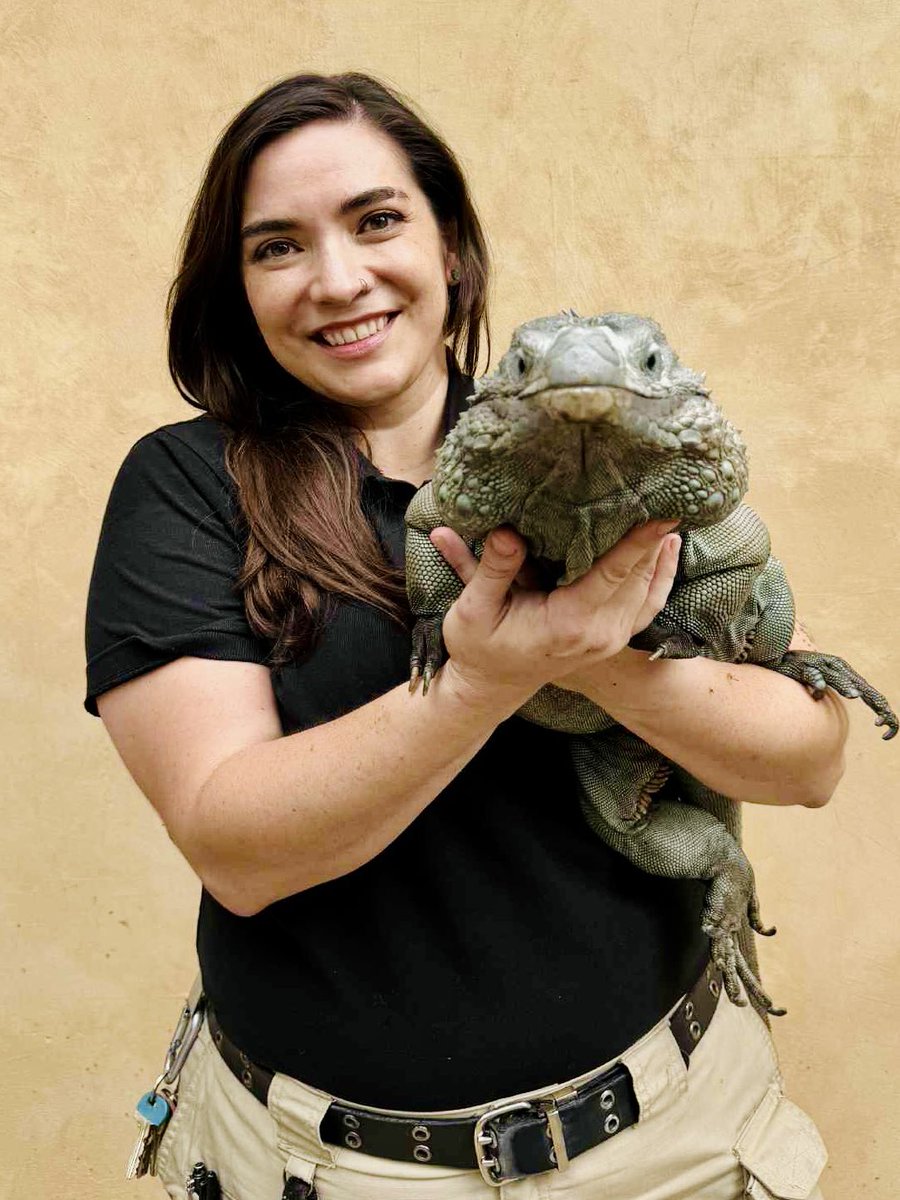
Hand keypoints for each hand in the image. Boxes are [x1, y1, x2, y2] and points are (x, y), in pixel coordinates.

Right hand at [429, 521, 680, 703]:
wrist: (492, 684)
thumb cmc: (478, 646)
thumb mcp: (473, 609)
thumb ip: (491, 570)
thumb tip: (506, 532)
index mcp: (567, 624)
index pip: (613, 575)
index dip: (639, 543)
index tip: (663, 512)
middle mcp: (598, 634)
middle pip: (638, 577)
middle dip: (652, 536)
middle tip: (662, 492)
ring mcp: (610, 638)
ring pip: (648, 588)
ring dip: (659, 550)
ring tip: (668, 507)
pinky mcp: (614, 637)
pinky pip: (649, 604)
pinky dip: (663, 575)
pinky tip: (669, 546)